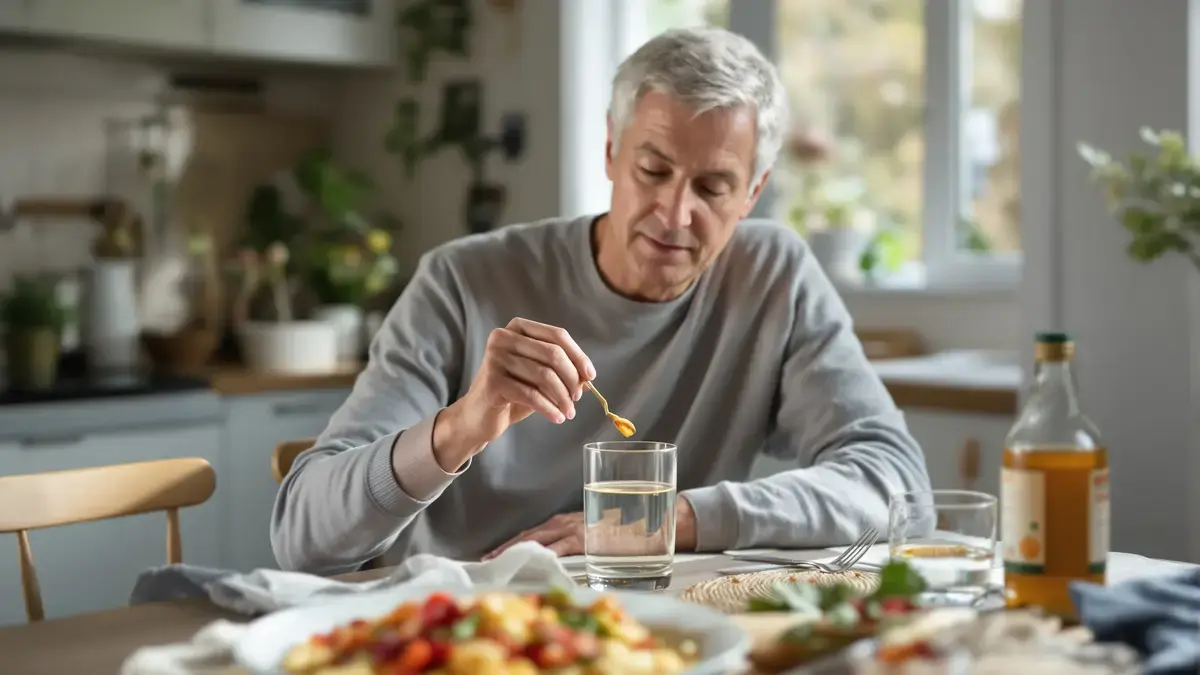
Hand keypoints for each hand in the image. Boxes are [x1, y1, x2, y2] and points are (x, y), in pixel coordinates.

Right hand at [433, 318, 595, 471]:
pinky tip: (557, 418)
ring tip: (568, 412)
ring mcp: (495, 358)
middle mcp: (503, 337)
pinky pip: (531, 395)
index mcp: (517, 328)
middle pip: (553, 353)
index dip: (578, 356)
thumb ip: (562, 370)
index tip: (590, 376)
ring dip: (562, 397)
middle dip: (571, 378)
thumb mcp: (539, 376)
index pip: (557, 335)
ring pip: (544, 376)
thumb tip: (587, 376)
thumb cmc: (513, 392)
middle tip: (577, 398)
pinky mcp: (492, 382)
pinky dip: (549, 408)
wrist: (479, 415)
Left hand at [483, 497, 698, 558]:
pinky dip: (543, 555)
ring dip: (515, 551)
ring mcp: (574, 530)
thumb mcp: (594, 535)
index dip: (511, 544)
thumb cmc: (624, 531)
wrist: (650, 519)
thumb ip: (577, 544)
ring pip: (538, 540)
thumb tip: (558, 558)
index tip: (493, 555)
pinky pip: (559, 548)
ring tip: (496, 562)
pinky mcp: (585, 539)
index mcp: (565, 523)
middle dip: (505, 549)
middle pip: (528, 536)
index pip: (532, 534)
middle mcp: (565, 523)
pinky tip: (530, 561)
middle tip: (485, 561)